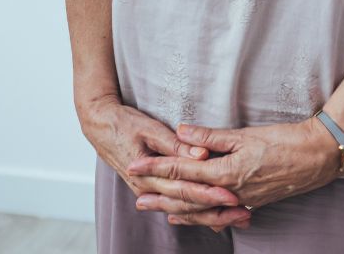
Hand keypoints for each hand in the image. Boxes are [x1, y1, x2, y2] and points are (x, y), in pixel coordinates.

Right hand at [77, 95, 248, 229]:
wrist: (99, 126)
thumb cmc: (124, 124)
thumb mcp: (149, 128)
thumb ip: (176, 144)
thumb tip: (202, 153)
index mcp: (148, 176)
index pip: (185, 189)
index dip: (209, 194)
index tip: (232, 196)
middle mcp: (149, 189)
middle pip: (188, 206)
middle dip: (217, 211)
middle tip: (244, 212)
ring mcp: (150, 192)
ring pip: (185, 211)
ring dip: (212, 216)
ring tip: (239, 217)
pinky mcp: (153, 189)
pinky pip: (178, 206)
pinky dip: (198, 213)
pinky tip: (218, 218)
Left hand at [127, 120, 339, 225]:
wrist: (318, 157)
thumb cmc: (285, 141)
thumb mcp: (245, 134)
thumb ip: (211, 136)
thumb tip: (182, 131)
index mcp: (227, 172)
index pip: (183, 170)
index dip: (156, 167)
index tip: (134, 166)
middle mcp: (232, 191)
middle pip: (188, 196)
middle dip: (161, 197)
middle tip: (137, 200)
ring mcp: (243, 199)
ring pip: (204, 209)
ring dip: (179, 209)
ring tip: (159, 210)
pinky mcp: (253, 201)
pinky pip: (220, 212)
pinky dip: (202, 214)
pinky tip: (193, 214)